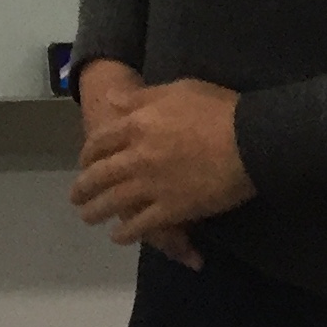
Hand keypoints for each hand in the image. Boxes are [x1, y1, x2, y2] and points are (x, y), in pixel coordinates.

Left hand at [70, 62, 204, 266]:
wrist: (250, 139)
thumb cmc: (218, 108)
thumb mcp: (177, 89)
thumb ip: (141, 98)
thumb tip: (112, 99)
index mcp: (137, 124)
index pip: (101, 141)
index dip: (89, 153)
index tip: (84, 162)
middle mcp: (137, 155)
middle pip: (100, 174)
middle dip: (84, 187)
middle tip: (76, 197)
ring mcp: (152, 184)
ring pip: (114, 201)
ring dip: (97, 212)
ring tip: (88, 218)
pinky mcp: (172, 209)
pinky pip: (142, 224)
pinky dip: (127, 232)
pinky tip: (119, 236)